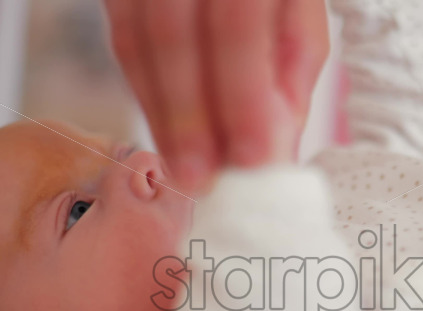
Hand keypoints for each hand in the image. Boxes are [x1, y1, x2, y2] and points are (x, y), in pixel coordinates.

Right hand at [104, 0, 328, 190]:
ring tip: (184, 171)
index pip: (238, 24)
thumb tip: (272, 157)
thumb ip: (288, 79)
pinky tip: (166, 134)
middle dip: (189, 117)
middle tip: (202, 181)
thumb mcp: (300, 17)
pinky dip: (145, 95)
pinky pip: (123, 40)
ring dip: (161, 116)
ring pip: (138, 40)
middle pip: (174, 33)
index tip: (251, 161)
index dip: (242, 97)